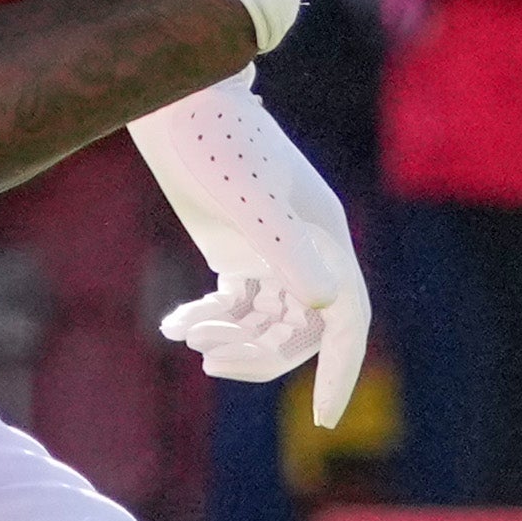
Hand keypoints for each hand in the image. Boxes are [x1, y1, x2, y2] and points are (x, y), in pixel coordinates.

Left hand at [130, 72, 370, 422]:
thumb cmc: (215, 141)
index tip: (326, 418)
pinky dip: (207, 319)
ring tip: (185, 330)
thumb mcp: (250, 198)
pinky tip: (174, 325)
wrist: (176, 101)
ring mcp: (270, 250)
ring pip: (263, 322)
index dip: (340, 369)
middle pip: (298, 330)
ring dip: (228, 335)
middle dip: (257, 352)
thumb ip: (287, 249)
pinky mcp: (236, 247)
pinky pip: (234, 305)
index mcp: (323, 238)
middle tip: (208, 356)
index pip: (347, 319)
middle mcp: (305, 249)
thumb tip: (327, 306)